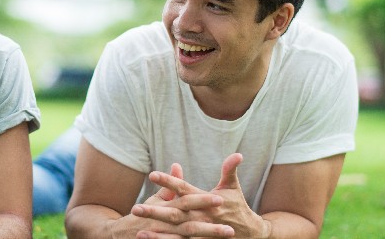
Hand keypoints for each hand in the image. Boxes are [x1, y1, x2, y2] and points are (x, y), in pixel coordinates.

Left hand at [131, 154, 268, 238]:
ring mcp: (200, 231)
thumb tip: (237, 154)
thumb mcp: (232, 187)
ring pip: (175, 232)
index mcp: (206, 200)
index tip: (152, 175)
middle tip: (135, 208)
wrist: (249, 234)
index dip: (169, 181)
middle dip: (155, 211)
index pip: (184, 189)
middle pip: (175, 213)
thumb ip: (229, 170)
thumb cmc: (238, 207)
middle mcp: (201, 216)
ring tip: (138, 230)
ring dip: (157, 232)